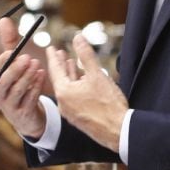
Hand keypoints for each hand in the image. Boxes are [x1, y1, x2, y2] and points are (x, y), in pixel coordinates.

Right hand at [0, 18, 46, 138]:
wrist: (27, 114)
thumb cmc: (18, 83)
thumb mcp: (13, 63)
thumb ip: (9, 43)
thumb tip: (4, 19)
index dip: (1, 62)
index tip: (11, 52)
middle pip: (3, 83)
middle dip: (15, 69)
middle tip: (28, 57)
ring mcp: (10, 107)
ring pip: (17, 91)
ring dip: (28, 76)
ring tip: (37, 64)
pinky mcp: (23, 114)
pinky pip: (29, 99)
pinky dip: (36, 86)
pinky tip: (42, 75)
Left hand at [45, 32, 128, 151]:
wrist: (118, 132)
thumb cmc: (108, 104)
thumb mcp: (97, 74)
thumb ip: (86, 55)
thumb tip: (78, 37)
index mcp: (64, 92)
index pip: (55, 70)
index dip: (53, 57)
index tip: (50, 48)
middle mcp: (63, 104)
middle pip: (60, 80)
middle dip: (61, 65)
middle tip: (60, 53)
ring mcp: (70, 113)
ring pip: (67, 89)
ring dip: (70, 76)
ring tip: (72, 63)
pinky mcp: (79, 119)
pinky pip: (73, 98)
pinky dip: (75, 87)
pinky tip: (83, 82)